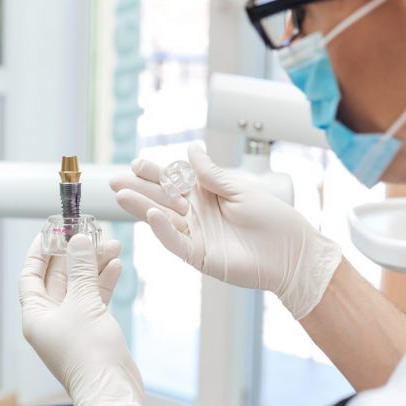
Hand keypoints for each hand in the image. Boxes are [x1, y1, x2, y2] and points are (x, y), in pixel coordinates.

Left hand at [20, 234, 146, 405]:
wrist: (112, 388)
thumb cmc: (89, 353)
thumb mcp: (82, 302)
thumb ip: (81, 269)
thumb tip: (78, 241)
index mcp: (36, 315)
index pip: (31, 275)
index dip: (40, 251)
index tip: (51, 231)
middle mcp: (50, 319)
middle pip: (58, 278)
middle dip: (75, 255)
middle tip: (88, 232)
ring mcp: (72, 325)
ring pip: (80, 286)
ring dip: (93, 266)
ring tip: (110, 245)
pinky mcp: (92, 330)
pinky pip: (94, 299)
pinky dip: (103, 282)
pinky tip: (115, 266)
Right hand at [110, 144, 341, 318]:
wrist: (291, 253)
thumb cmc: (273, 219)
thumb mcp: (239, 189)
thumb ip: (211, 174)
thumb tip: (191, 149)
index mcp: (206, 195)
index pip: (173, 181)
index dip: (154, 172)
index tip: (136, 163)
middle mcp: (197, 215)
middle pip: (161, 199)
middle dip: (138, 189)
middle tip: (114, 179)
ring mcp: (196, 236)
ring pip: (162, 219)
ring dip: (142, 207)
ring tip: (121, 194)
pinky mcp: (200, 256)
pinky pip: (176, 242)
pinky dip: (163, 229)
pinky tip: (153, 215)